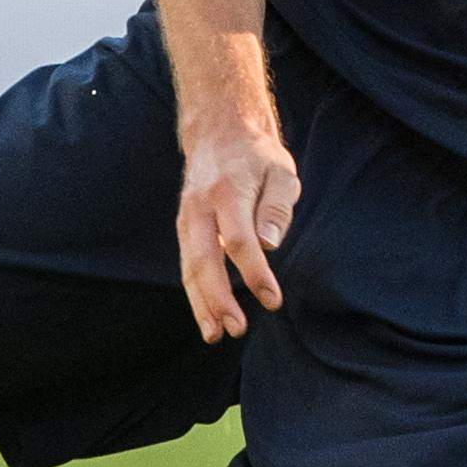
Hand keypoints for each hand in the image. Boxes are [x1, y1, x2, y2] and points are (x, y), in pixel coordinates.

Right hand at [177, 122, 300, 342]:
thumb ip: (277, 206)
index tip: (272, 299)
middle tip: (236, 330)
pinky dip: (195, 292)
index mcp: (228, 192)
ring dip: (200, 304)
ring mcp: (187, 218)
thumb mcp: (281, 171)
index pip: (239, 240)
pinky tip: (207, 316)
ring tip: (214, 335)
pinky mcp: (184, 227)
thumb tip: (269, 244)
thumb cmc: (258, 156)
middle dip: (219, 299)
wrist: (219, 131)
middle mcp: (201, 207)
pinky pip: (187, 264)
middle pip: (205, 260)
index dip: (255, 273)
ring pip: (189, 267)